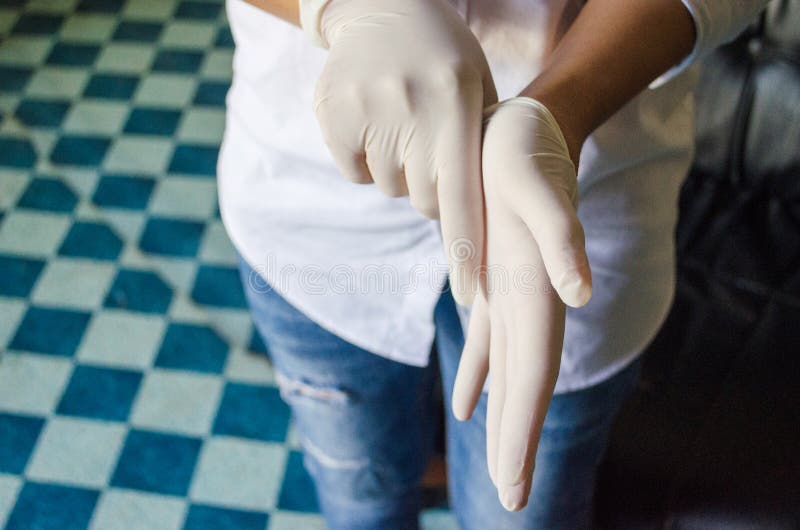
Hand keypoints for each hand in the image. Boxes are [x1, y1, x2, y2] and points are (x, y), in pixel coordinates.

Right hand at [311, 0, 496, 304]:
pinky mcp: (331, 115)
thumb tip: (468, 224)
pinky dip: (364, 158)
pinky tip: (373, 120)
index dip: (465, 251)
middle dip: (431, 186)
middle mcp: (410, 110)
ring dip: (397, 168)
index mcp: (456, 106)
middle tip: (430, 143)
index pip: (462, 197)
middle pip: (423, 200)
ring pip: (389, 187)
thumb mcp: (478, 91)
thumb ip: (479, 151)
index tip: (471, 295)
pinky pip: (354, 172)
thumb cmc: (444, 59)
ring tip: (401, 120)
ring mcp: (365, 111)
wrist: (382, 6)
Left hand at [451, 97, 591, 510]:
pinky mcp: (493, 279)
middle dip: (517, 442)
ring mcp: (511, 293)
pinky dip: (478, 374)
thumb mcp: (534, 184)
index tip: (514, 486)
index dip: (522, 430)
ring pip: (506, 369)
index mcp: (537, 290)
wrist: (524, 126)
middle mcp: (528, 300)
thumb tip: (578, 294)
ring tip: (500, 465)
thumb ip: (559, 238)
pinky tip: (466, 403)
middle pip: (523, 384)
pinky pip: (485, 340)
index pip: (532, 375)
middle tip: (514, 500)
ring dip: (503, 417)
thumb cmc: (525, 151)